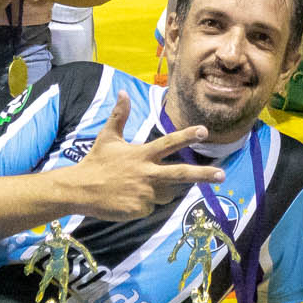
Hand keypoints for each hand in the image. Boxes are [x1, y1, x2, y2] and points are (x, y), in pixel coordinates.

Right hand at [66, 93, 222, 218]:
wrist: (80, 190)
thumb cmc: (96, 161)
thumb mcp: (108, 137)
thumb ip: (120, 116)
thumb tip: (123, 92)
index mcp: (142, 154)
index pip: (169, 143)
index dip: (187, 136)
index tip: (203, 131)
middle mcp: (147, 173)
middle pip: (181, 174)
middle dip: (203, 174)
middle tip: (222, 175)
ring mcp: (144, 193)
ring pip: (167, 193)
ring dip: (162, 189)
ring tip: (140, 184)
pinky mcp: (139, 210)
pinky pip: (152, 207)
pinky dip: (146, 203)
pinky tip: (129, 198)